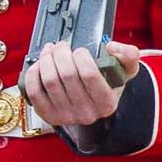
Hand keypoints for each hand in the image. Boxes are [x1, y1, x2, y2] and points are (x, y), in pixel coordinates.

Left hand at [21, 40, 141, 127]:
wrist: (91, 103)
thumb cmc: (107, 83)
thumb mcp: (125, 70)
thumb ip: (128, 55)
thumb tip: (111, 46)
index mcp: (107, 103)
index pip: (90, 74)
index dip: (81, 56)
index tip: (79, 50)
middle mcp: (87, 113)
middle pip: (66, 74)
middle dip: (61, 53)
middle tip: (61, 46)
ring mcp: (65, 116)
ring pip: (49, 80)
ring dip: (46, 59)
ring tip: (50, 51)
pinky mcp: (47, 114)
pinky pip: (34, 91)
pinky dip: (33, 73)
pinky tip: (39, 65)